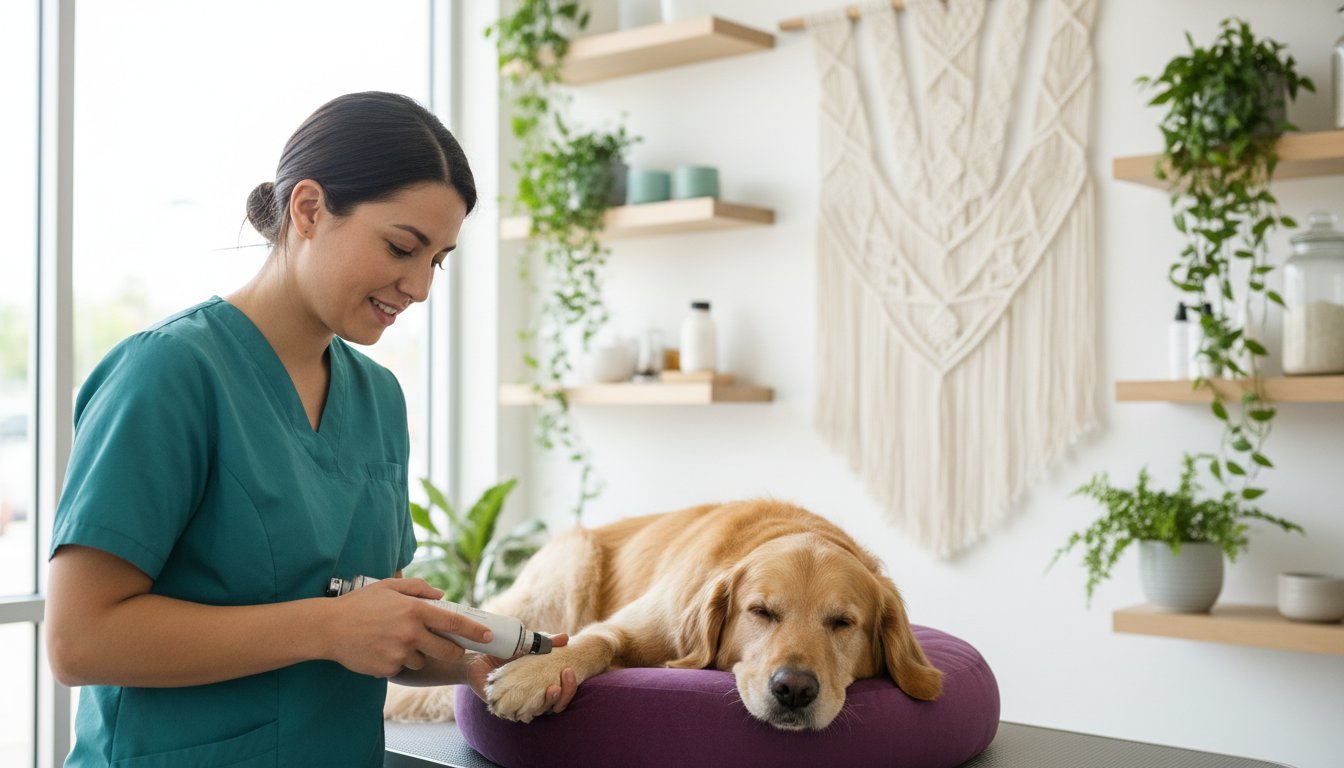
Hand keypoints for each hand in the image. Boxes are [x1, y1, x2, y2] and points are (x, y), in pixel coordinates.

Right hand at [323, 577, 494, 678]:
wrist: (328, 628)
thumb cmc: (359, 604)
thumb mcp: (389, 587)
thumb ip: (418, 589)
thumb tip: (441, 595)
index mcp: (414, 610)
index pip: (453, 621)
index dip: (473, 630)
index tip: (487, 635)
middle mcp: (411, 633)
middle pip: (447, 650)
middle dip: (453, 650)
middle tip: (450, 646)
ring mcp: (399, 653)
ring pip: (423, 660)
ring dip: (417, 654)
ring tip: (395, 640)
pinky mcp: (388, 669)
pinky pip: (402, 667)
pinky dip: (397, 661)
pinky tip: (381, 649)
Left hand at [466, 633, 576, 716]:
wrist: (482, 653)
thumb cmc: (506, 650)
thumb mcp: (528, 645)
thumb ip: (545, 642)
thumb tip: (566, 638)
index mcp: (543, 685)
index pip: (563, 693)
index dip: (570, 687)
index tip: (570, 670)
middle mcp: (535, 698)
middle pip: (557, 706)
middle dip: (564, 695)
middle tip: (562, 682)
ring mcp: (521, 704)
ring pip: (542, 711)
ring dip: (549, 702)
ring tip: (552, 690)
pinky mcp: (505, 708)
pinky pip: (521, 715)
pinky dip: (529, 710)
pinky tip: (531, 704)